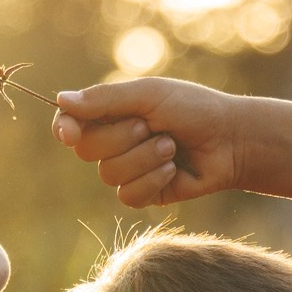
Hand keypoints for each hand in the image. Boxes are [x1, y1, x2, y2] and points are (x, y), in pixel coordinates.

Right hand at [53, 76, 238, 207]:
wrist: (230, 140)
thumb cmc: (193, 109)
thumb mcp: (149, 96)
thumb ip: (106, 100)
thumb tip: (61, 100)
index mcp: (111, 113)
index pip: (71, 123)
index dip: (65, 128)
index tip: (70, 132)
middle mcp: (114, 141)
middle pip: (87, 150)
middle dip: (120, 137)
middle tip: (151, 126)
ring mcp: (128, 169)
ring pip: (108, 174)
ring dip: (144, 158)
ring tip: (171, 146)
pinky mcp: (145, 194)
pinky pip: (128, 196)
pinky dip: (152, 180)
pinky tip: (174, 170)